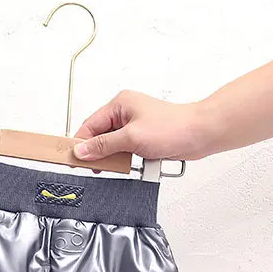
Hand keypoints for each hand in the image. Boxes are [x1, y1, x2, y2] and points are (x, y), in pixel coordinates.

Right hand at [73, 91, 216, 162]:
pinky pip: (124, 151)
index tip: (72, 159)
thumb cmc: (173, 128)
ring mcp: (134, 126)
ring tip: (114, 167)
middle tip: (92, 167)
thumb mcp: (131, 138)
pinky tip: (128, 166)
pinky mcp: (142, 138)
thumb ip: (103, 145)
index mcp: (120, 104)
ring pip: (111, 145)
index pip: (90, 125)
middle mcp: (125, 112)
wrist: (200, 135)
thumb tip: (82, 151)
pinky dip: (124, 160)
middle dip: (96, 152)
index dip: (80, 143)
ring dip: (112, 158)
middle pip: (99, 136)